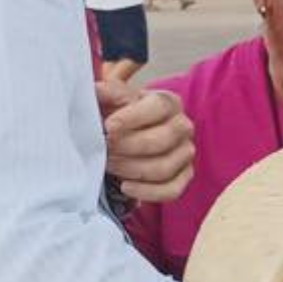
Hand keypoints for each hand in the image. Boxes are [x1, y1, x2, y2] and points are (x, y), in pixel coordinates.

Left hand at [96, 82, 192, 202]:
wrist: (125, 137)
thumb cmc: (118, 115)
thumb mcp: (111, 99)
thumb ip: (107, 93)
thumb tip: (96, 89)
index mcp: (168, 102)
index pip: (158, 107)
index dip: (133, 117)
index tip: (109, 126)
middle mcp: (182, 126)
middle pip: (162, 140)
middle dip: (128, 147)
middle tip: (105, 150)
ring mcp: (186, 153)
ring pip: (164, 168)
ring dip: (132, 170)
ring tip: (109, 166)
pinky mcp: (184, 176)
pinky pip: (171, 190)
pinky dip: (147, 192)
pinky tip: (126, 186)